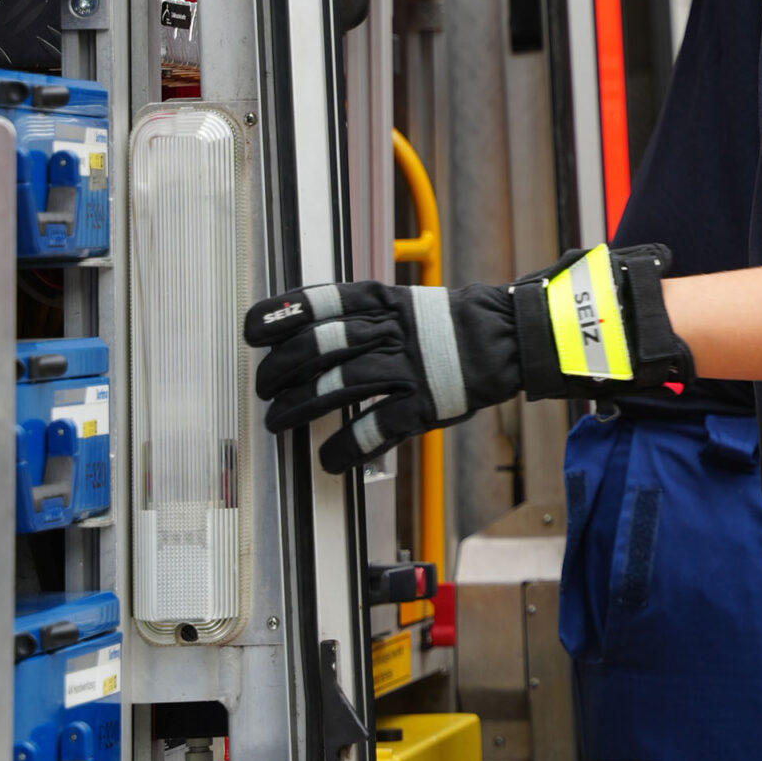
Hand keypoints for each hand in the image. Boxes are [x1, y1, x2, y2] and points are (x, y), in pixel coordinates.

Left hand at [246, 243, 694, 472]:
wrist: (509, 339)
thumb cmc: (450, 324)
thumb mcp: (404, 303)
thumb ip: (360, 314)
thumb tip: (303, 326)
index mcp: (384, 302)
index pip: (321, 301)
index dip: (281, 315)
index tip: (252, 331)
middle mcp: (392, 332)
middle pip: (319, 348)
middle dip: (281, 370)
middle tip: (265, 388)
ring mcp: (409, 368)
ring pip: (340, 386)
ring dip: (301, 407)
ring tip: (279, 422)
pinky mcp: (425, 404)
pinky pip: (377, 428)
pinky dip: (347, 447)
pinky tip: (327, 459)